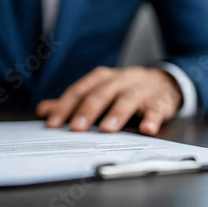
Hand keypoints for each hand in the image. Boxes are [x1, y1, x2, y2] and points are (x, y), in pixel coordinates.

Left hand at [36, 67, 181, 135]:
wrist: (164, 81)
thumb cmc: (124, 89)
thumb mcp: (98, 91)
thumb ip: (72, 102)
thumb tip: (43, 110)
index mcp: (101, 78)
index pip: (79, 91)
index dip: (65, 106)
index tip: (53, 124)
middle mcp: (119, 80)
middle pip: (100, 94)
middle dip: (87, 111)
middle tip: (76, 128)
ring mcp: (140, 90)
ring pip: (127, 99)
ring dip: (116, 113)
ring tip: (107, 129)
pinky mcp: (159, 101)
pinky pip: (156, 109)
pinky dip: (152, 118)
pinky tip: (147, 129)